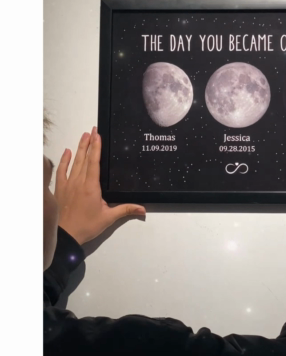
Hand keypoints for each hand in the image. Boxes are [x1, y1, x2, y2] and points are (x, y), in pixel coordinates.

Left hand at [55, 127, 145, 244]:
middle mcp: (79, 182)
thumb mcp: (108, 218)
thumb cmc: (87, 226)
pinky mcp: (61, 189)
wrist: (65, 236)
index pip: (94, 162)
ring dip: (79, 149)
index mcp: (91, 186)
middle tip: (92, 130)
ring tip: (83, 136)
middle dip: (88, 143)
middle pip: (84, 158)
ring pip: (74, 163)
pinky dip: (63, 161)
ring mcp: (68, 185)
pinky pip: (62, 171)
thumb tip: (143, 209)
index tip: (98, 135)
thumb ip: (126, 210)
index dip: (96, 148)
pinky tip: (66, 152)